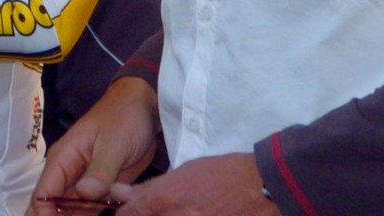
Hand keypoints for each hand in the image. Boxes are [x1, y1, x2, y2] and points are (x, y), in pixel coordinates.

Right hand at [29, 76, 159, 206]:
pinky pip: (91, 210)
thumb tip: (85, 193)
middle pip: (52, 206)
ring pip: (71, 211)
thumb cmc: (124, 118)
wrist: (143, 109)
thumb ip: (100, 169)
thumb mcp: (114, 143)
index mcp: (63, 159)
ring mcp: (84, 182)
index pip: (43, 194)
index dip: (44, 215)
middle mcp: (69, 174)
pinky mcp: (101, 188)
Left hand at [105, 153, 275, 214]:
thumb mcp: (183, 172)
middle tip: (153, 211)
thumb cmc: (223, 173)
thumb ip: (149, 188)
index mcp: (166, 198)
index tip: (120, 214)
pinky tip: (187, 215)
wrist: (264, 186)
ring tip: (172, 212)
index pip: (131, 215)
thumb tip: (118, 192)